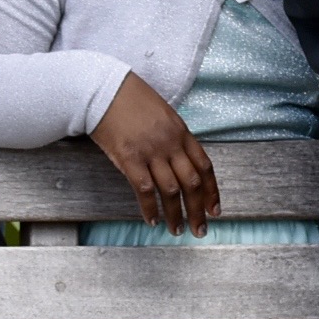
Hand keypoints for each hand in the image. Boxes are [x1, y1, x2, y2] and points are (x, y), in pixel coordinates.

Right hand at [92, 72, 219, 232]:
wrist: (104, 89)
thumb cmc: (131, 99)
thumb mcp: (164, 114)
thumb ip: (175, 137)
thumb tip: (181, 160)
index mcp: (182, 132)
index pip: (205, 167)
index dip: (212, 191)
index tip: (215, 210)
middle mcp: (171, 144)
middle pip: (192, 183)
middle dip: (198, 210)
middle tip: (200, 229)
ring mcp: (151, 152)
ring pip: (171, 191)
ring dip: (175, 214)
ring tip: (177, 230)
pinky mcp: (129, 159)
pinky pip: (145, 190)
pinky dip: (150, 208)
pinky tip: (152, 220)